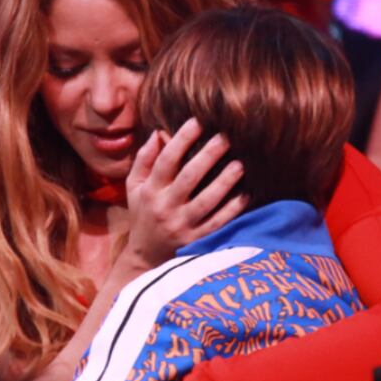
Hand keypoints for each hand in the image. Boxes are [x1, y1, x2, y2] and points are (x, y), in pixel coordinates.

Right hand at [122, 118, 247, 269]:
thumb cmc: (143, 214)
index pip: (165, 161)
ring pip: (206, 201)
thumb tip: (158, 133)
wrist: (145, 258)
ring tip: (239, 164)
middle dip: (207, 155)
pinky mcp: (197, 241)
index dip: (180, 140)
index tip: (197, 122)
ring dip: (224, 182)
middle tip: (225, 137)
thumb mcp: (134, 188)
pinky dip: (232, 210)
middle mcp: (165, 208)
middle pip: (188, 177)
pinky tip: (246, 194)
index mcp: (150, 191)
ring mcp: (182, 226)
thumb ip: (143, 160)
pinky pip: (218, 224)